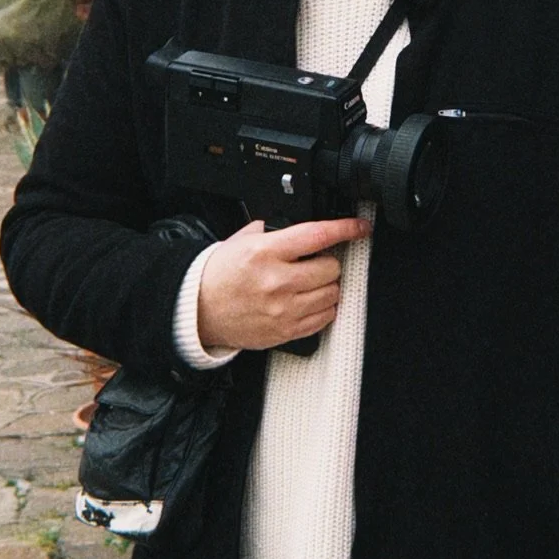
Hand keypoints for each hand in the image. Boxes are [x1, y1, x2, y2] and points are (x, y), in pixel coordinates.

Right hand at [196, 217, 369, 351]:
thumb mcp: (243, 240)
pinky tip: (308, 301)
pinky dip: (322, 308)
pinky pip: (323, 318)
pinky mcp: (285, 331)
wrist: (198, 309)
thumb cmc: (220, 274)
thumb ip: (276, 231)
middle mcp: (276, 281)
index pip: (317, 236)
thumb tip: (308, 227)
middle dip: (328, 262)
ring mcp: (283, 309)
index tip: (360, 227)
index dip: (346, 229)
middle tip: (317, 262)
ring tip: (310, 283)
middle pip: (331, 268)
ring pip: (332, 294)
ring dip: (328, 286)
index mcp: (265, 252)